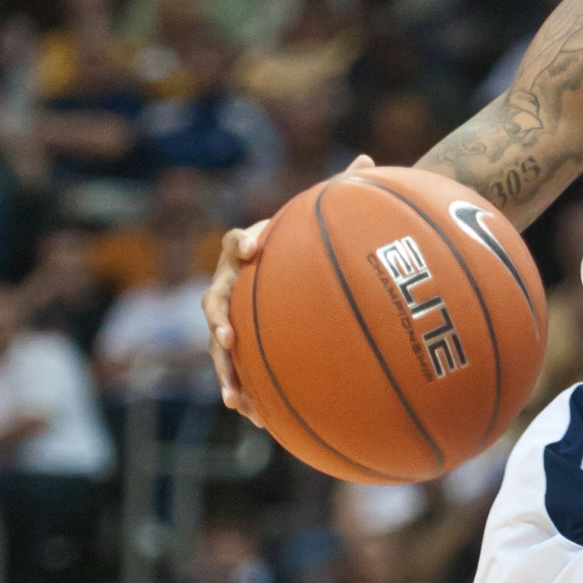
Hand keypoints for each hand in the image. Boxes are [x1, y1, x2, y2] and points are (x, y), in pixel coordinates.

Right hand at [206, 155, 375, 415]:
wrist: (303, 271)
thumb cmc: (316, 244)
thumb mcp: (328, 221)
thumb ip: (344, 191)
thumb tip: (366, 159)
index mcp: (250, 251)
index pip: (234, 243)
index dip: (239, 246)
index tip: (252, 250)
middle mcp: (234, 286)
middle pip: (215, 302)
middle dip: (219, 321)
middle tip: (229, 337)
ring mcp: (235, 319)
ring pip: (221, 347)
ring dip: (226, 372)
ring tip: (235, 399)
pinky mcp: (247, 349)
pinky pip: (243, 373)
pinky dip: (250, 395)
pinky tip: (262, 422)